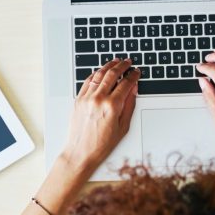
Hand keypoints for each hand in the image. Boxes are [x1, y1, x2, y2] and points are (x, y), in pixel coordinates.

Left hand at [61, 58, 140, 174]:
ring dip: (108, 66)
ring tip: (115, 62)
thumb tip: (133, 90)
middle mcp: (98, 99)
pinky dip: (95, 74)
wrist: (81, 152)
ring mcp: (86, 98)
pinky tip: (100, 71)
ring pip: (99, 74)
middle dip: (122, 66)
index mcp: (112, 106)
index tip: (136, 72)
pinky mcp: (78, 100)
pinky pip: (87, 81)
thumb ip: (129, 106)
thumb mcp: (123, 127)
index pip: (126, 84)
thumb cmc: (102, 144)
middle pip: (112, 74)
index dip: (133, 75)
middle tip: (128, 62)